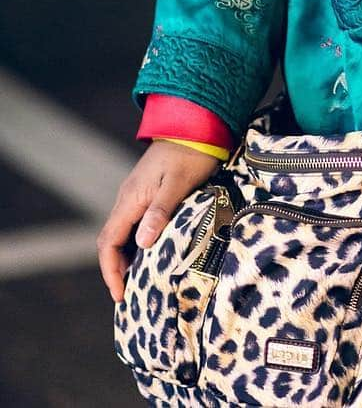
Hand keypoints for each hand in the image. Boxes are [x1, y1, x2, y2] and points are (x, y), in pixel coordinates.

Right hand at [97, 141, 221, 301]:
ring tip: (141, 281)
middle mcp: (128, 198)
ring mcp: (137, 195)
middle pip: (112, 241)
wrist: (196, 124)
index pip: (108, 242)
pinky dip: (138, 243)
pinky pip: (136, 224)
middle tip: (130, 295)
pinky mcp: (149, 192)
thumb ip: (160, 211)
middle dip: (116, 269)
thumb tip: (142, 244)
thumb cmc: (191, 152)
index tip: (120, 294)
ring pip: (124, 233)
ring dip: (127, 258)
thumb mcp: (178, 183)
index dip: (111, 271)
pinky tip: (152, 254)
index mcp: (130, 198)